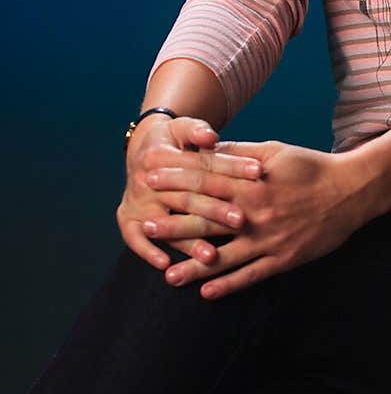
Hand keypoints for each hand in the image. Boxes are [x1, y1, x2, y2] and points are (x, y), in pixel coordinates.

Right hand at [116, 116, 263, 270]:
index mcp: (161, 155)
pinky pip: (134, 239)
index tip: (258, 172)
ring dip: (187, 242)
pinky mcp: (128, 219)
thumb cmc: (174, 139)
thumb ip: (197, 131)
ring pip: (165, 224)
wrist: (143, 148)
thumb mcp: (184, 127)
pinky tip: (166, 265)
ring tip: (210, 256)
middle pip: (186, 198)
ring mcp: (136, 201)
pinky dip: (148, 252)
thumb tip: (210, 136)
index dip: (231, 167)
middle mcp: (145, 180)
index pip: (201, 164)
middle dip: (215, 210)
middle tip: (241, 221)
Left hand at [140, 140, 370, 298]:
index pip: (205, 180)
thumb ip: (239, 154)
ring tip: (166, 275)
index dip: (176, 179)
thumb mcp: (274, 152)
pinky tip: (207, 292)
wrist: (351, 191)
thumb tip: (206, 149)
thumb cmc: (310, 167)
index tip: (150, 178)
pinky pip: (252, 274)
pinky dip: (229, 284)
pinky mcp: (284, 257)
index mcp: (251, 182)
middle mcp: (256, 211)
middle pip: (208, 218)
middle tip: (145, 226)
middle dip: (175, 223)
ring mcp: (269, 237)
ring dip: (194, 264)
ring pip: (225, 254)